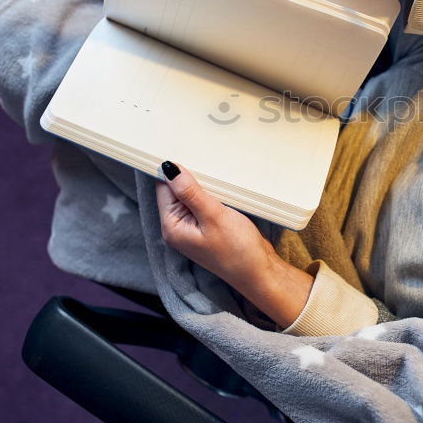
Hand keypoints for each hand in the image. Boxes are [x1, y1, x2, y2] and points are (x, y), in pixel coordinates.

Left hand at [156, 161, 312, 327]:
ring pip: (190, 195)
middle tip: (204, 159)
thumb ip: (190, 192)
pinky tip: (221, 189)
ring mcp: (192, 227)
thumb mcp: (213, 216)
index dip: (172, 170)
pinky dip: (210, 193)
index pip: (163, 189)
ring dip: (201, 185)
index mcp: (171, 227)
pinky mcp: (207, 226)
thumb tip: (170, 169)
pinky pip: (202, 203)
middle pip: (175, 191)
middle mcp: (178, 227)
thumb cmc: (237, 250)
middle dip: (188, 176)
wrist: (259, 271)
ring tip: (215, 175)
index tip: (184, 151)